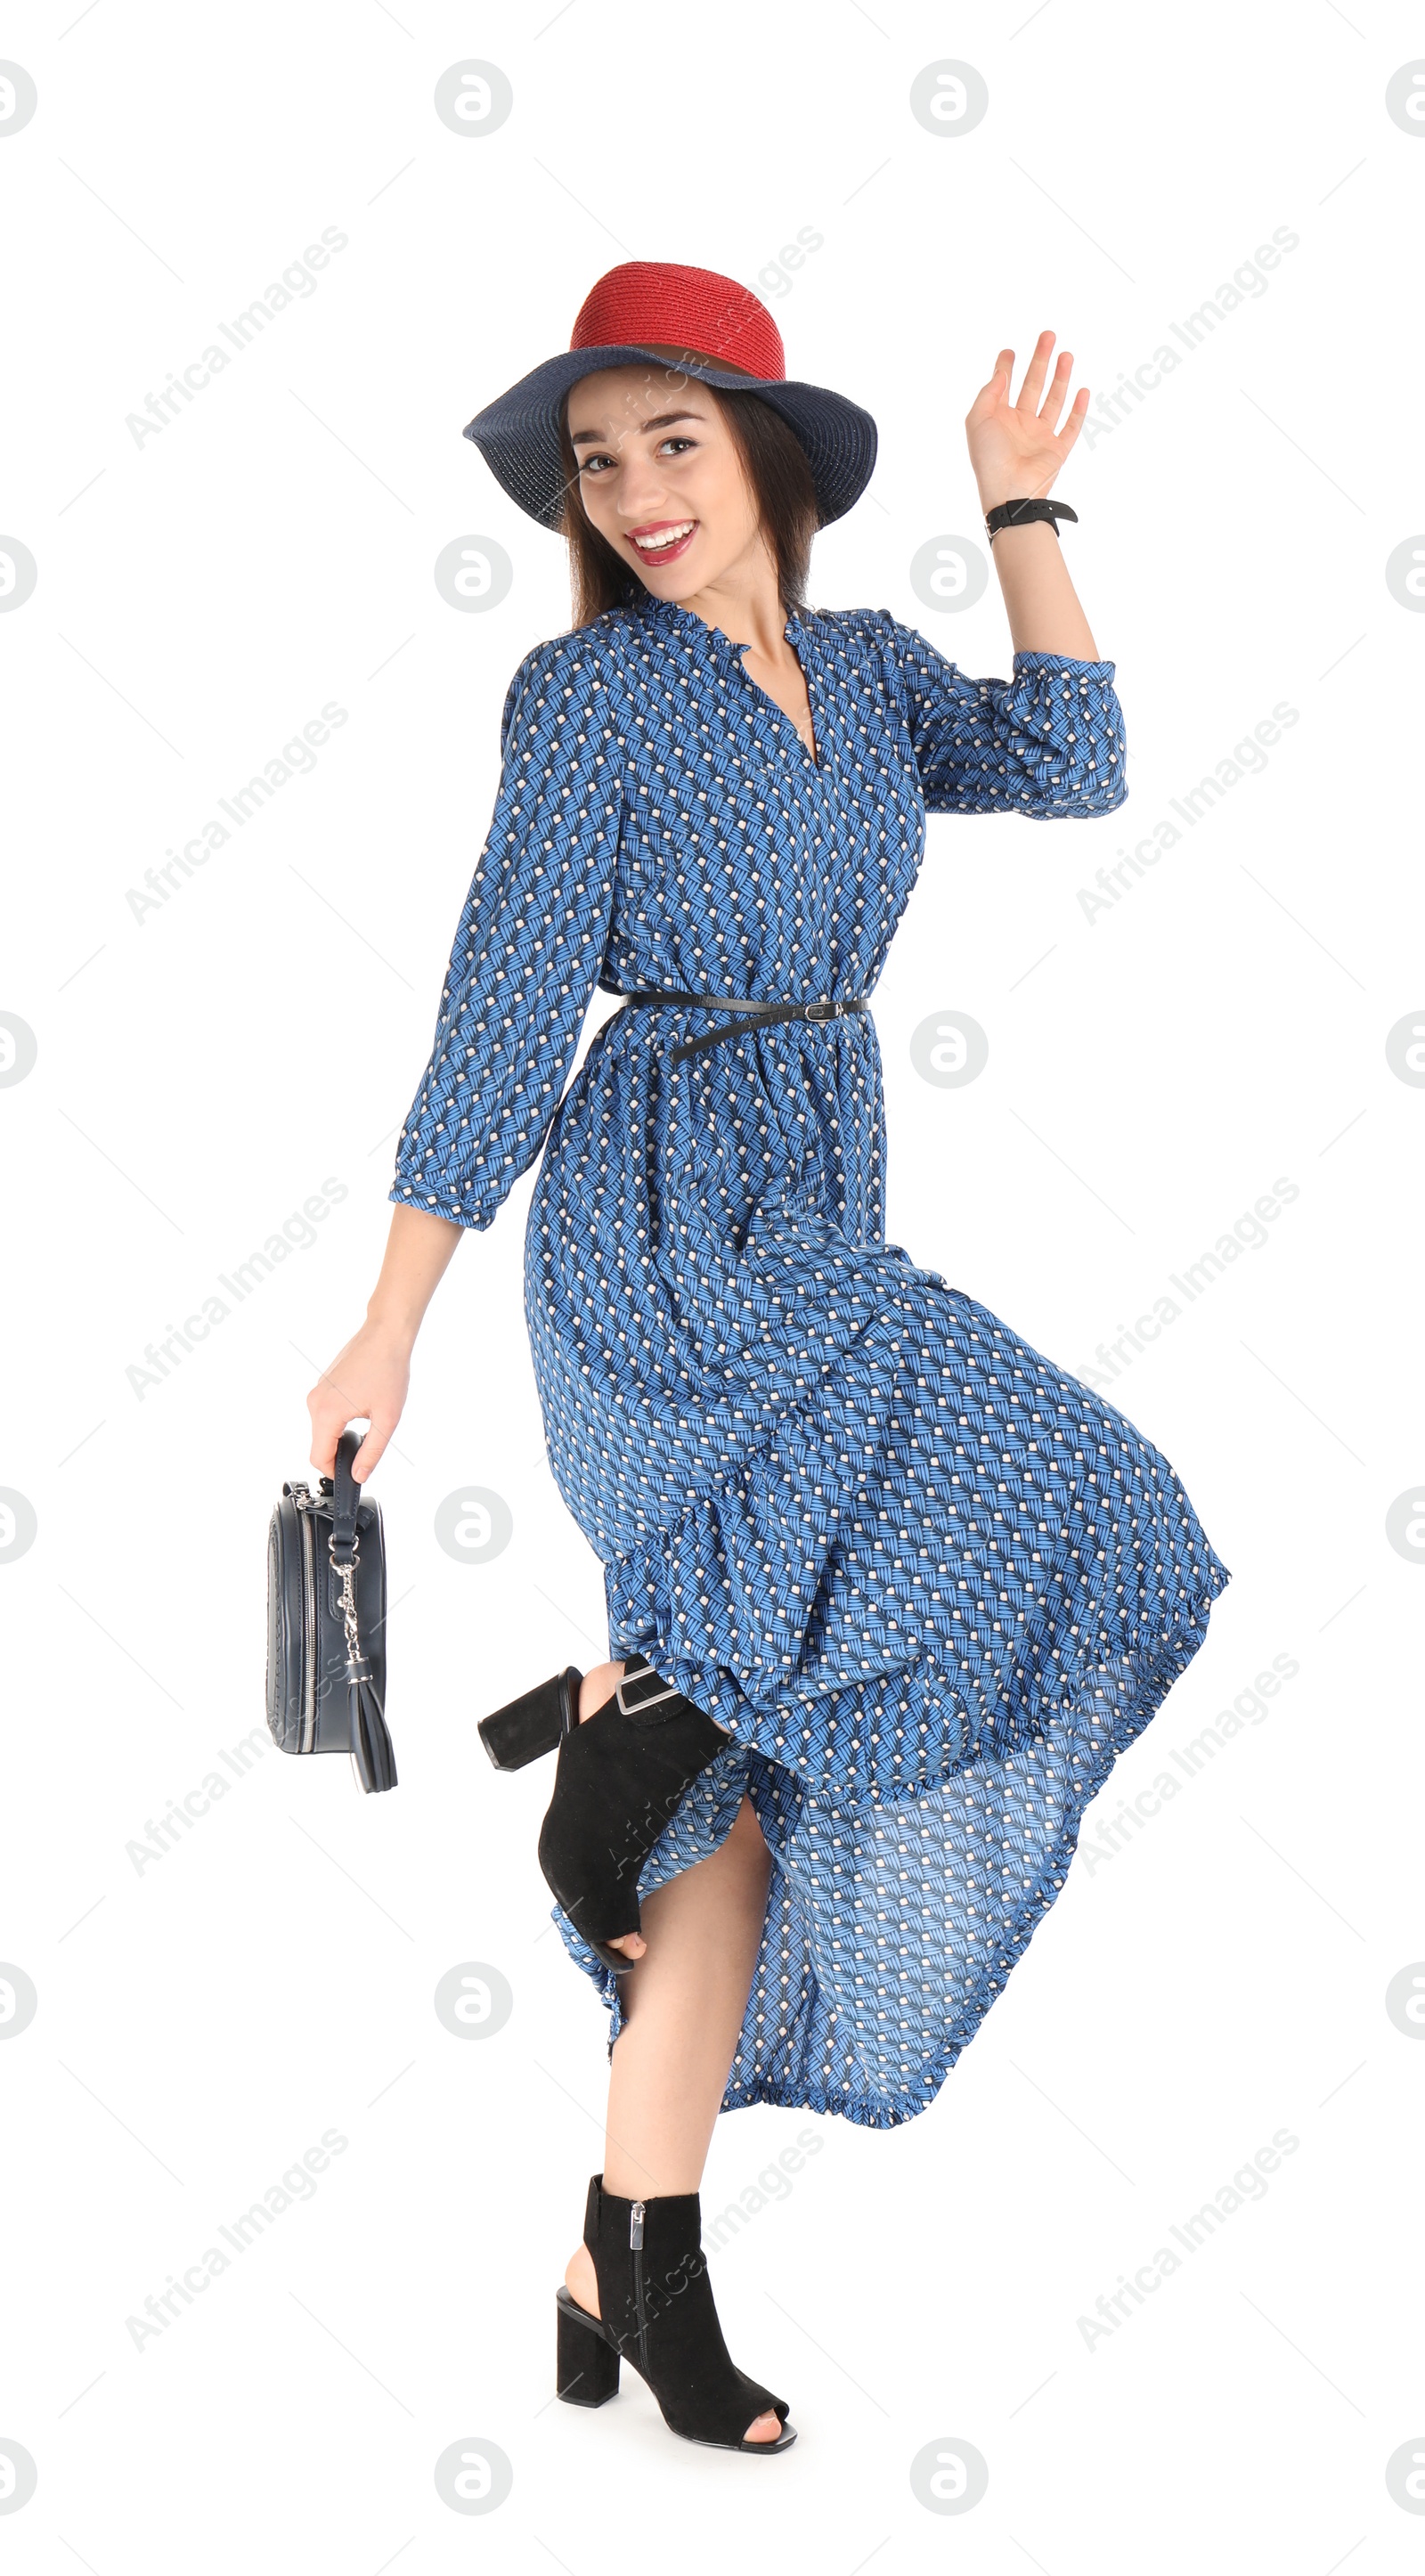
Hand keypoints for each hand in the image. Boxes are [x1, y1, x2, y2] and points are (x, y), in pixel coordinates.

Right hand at [307, 1318, 411, 1483]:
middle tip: (368, 1447)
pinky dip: (339, 1420)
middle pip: (319, 1445)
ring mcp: (317, 1392)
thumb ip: (372, 1452)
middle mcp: (315, 1402)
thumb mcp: (387, 1419)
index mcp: (327, 1412)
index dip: (334, 1472)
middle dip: (340, 1453)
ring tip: (369, 1421)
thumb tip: (359, 1475)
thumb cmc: (388, 1370)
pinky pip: (325, 1413)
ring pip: (322, 1429)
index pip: (318, 1457)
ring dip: (340, 1436)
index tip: (352, 1474)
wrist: (385, 1335)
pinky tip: (362, 1407)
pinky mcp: (322, 1385)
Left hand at [965, 330, 1088, 513]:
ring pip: (1054, 400)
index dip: (1006, 367)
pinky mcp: (1057, 450)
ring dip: (1061, 377)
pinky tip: (1083, 390)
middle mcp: (1021, 425)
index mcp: (999, 419)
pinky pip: (1071, 426)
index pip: (1004, 386)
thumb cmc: (989, 458)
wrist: (1008, 491)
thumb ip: (989, 393)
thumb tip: (1001, 372)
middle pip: (1033, 385)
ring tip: (1066, 354)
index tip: (1009, 351)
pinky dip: (1079, 409)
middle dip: (1040, 360)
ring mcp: (1040, 436)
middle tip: (1048, 335)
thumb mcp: (977, 420)